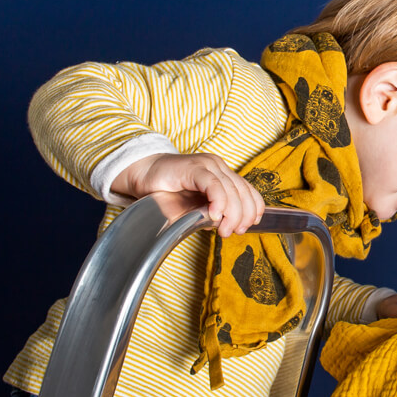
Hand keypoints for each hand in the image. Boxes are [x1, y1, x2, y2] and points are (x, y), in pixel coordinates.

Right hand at [113, 153, 264, 236]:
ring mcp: (206, 165)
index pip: (248, 190)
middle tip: (234, 231)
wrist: (142, 176)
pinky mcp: (193, 167)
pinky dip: (218, 201)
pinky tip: (214, 215)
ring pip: (230, 189)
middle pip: (242, 191)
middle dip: (243, 215)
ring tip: (224, 229)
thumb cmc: (168, 192)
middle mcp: (217, 166)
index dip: (253, 208)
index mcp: (223, 174)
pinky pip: (213, 185)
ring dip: (231, 213)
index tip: (249, 225)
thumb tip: (228, 225)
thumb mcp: (196, 207)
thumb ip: (213, 213)